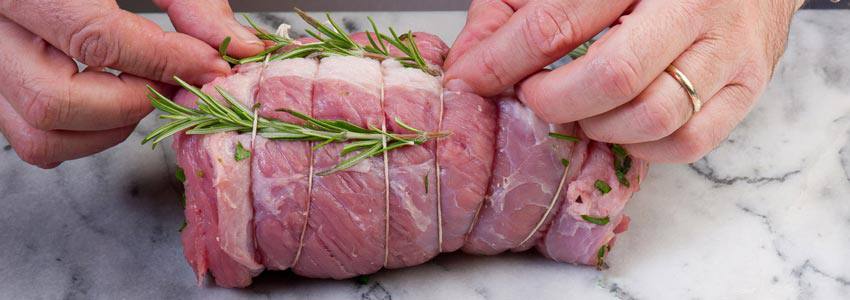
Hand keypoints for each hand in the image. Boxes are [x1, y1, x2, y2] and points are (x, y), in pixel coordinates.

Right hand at [0, 0, 261, 168]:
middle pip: (56, 100)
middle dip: (132, 101)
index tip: (213, 65)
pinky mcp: (0, 88)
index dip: (167, 61)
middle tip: (173, 80)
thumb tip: (236, 45)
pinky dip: (84, 135)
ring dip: (107, 127)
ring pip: (40, 132)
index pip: (97, 40)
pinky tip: (113, 100)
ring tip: (144, 88)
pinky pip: (33, 139)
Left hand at [445, 0, 803, 162]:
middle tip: (535, 99)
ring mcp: (725, 48)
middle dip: (555, 102)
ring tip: (583, 110)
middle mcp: (688, 5)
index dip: (502, 61)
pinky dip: (643, 146)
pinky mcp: (748, 85)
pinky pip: (688, 141)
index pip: (555, 22)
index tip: (470, 82)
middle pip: (611, 75)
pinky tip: (623, 125)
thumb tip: (467, 64)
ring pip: (653, 116)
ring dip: (599, 128)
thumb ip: (513, 10)